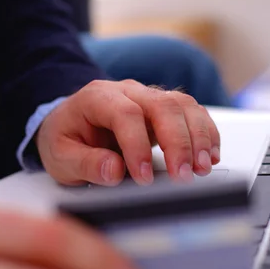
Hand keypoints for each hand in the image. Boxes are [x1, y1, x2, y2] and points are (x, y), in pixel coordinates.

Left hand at [36, 79, 220, 185]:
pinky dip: (206, 133)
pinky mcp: (164, 110)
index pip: (126, 114)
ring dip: (198, 137)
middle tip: (183, 175)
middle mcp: (128, 92)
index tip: (144, 176)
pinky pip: (192, 113)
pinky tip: (209, 155)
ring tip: (202, 167)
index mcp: (97, 97)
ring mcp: (149, 98)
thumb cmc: (66, 138)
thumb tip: (114, 171)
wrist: (71, 124)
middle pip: (163, 105)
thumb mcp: (60, 157)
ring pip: (183, 105)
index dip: (138, 145)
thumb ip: (84, 164)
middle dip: (178, 142)